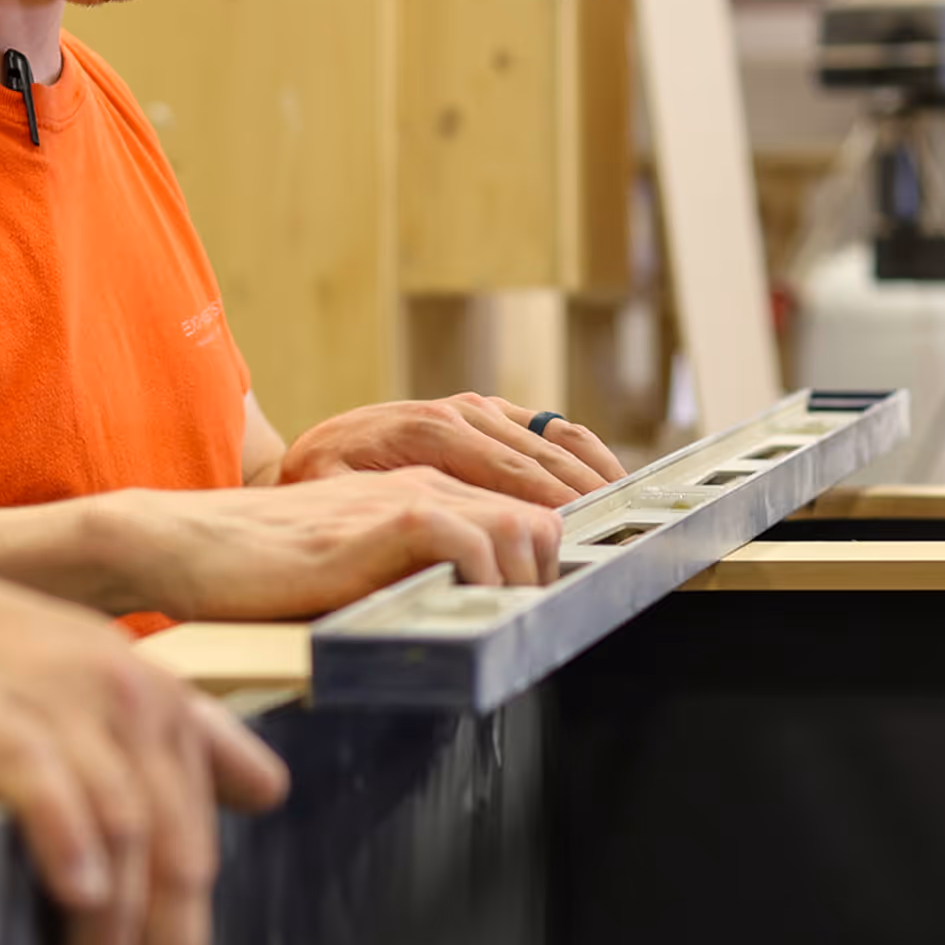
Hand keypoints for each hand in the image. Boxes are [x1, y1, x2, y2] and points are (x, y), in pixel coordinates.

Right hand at [0, 552, 289, 944]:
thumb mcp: (78, 683)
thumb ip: (166, 737)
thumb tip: (269, 788)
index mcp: (152, 694)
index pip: (201, 834)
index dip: (195, 937)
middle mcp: (122, 690)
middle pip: (174, 848)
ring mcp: (55, 699)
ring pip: (121, 832)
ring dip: (112, 936)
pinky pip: (45, 786)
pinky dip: (68, 844)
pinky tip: (78, 895)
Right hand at [84, 468, 565, 618]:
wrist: (185, 543)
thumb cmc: (252, 570)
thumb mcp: (346, 567)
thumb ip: (399, 574)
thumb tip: (453, 622)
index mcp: (414, 492)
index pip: (522, 513)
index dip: (547, 563)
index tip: (546, 613)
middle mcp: (420, 484)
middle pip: (540, 517)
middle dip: (552, 575)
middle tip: (535, 628)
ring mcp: (404, 497)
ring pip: (523, 525)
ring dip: (526, 583)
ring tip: (506, 629)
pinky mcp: (384, 521)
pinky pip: (475, 542)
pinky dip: (488, 580)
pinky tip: (466, 614)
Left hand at [279, 395, 623, 505]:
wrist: (313, 450)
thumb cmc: (323, 483)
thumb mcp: (337, 499)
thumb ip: (385, 511)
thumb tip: (441, 536)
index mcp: (429, 431)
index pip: (510, 472)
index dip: (552, 504)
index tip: (586, 532)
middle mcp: (458, 412)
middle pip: (540, 456)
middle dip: (585, 494)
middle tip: (623, 530)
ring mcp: (476, 408)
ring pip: (554, 437)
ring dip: (594, 472)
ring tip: (631, 508)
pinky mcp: (487, 412)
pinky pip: (548, 427)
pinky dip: (583, 452)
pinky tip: (607, 481)